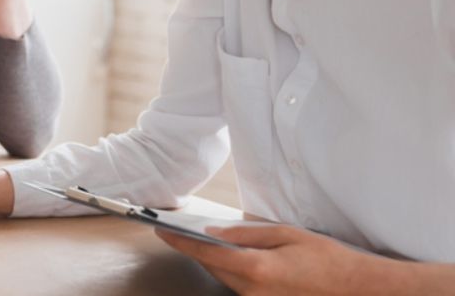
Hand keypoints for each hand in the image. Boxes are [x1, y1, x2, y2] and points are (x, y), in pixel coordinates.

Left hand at [157, 223, 401, 294]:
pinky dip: (233, 274)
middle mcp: (253, 291)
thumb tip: (214, 233)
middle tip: (182, 232)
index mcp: (257, 268)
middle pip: (213, 268)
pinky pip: (241, 289)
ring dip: (216, 263)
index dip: (181, 242)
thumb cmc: (327, 259)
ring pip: (226, 280)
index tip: (163, 231)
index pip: (207, 253)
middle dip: (197, 250)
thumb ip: (247, 235)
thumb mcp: (287, 235)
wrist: (358, 289)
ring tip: (207, 243)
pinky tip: (235, 261)